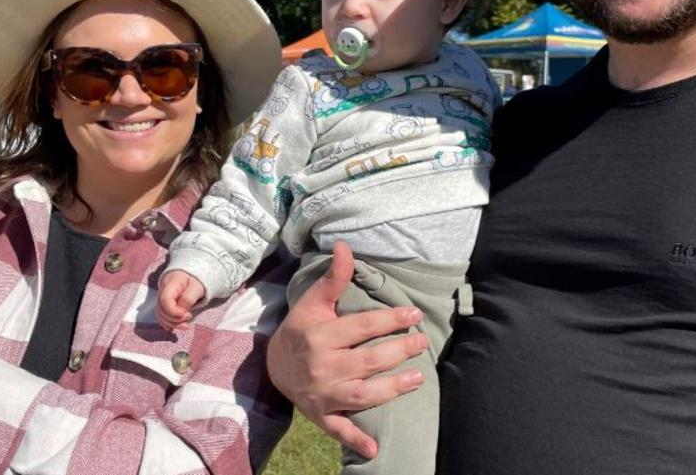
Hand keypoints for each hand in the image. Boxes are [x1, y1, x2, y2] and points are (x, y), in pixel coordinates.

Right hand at [158, 270, 205, 330]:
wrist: (191, 276)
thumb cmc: (195, 281)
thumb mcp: (197, 287)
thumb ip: (189, 298)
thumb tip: (182, 311)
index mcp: (170, 283)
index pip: (164, 300)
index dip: (174, 311)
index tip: (187, 314)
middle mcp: (162, 291)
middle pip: (161, 309)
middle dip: (174, 319)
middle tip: (189, 317)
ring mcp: (161, 298)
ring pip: (160, 314)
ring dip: (172, 323)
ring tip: (185, 324)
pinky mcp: (163, 305)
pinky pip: (161, 316)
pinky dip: (169, 323)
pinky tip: (178, 325)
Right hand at [266, 241, 428, 458]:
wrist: (273, 367)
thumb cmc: (300, 330)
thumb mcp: (312, 303)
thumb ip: (333, 278)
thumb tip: (345, 246)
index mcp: (319, 337)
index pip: (361, 327)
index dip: (390, 320)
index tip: (413, 315)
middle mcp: (322, 367)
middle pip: (368, 360)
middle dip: (399, 351)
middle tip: (422, 342)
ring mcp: (323, 394)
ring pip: (363, 395)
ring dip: (392, 389)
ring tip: (418, 378)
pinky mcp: (323, 416)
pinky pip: (340, 431)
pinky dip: (356, 441)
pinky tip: (375, 449)